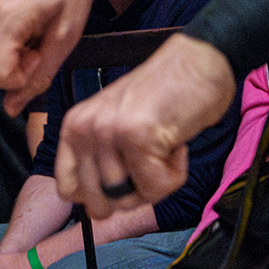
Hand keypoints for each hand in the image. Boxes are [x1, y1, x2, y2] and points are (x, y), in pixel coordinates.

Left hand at [55, 35, 234, 218]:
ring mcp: (107, 132)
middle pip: (98, 204)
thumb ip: (102, 161)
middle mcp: (84, 128)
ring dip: (156, 182)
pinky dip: (174, 176)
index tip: (123, 182)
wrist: (200, 61)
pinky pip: (155, 189)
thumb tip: (100, 206)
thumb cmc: (166, 96)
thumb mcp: (118, 125)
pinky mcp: (135, 137)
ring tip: (164, 147)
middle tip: (150, 164)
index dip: (98, 197)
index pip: (68, 190)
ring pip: (127, 199)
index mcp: (75, 127)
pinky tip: (176, 145)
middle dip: (130, 196)